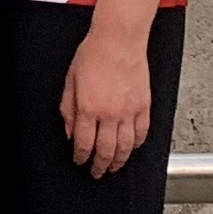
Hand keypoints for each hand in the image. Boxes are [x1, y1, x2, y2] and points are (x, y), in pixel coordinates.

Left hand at [60, 25, 154, 176]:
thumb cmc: (93, 55)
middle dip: (100, 166)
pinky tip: (132, 149)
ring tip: (114, 167)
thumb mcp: (70, 81)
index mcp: (88, 108)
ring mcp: (129, 112)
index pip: (84, 143)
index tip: (80, 162)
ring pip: (126, 147)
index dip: (81, 157)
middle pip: (106, 151)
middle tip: (97, 172)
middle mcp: (110, 114)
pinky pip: (142, 133)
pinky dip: (137, 145)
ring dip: (119, 161)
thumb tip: (70, 131)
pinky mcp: (144, 106)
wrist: (118, 40)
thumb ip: (68, 109)